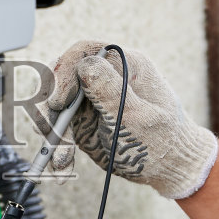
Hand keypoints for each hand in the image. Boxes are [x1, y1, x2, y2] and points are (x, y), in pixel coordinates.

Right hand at [46, 40, 218, 199]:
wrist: (168, 167)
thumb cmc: (162, 141)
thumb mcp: (137, 118)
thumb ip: (111, 91)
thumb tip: (86, 65)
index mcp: (125, 65)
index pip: (85, 51)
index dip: (65, 70)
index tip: (60, 100)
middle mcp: (105, 77)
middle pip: (63, 75)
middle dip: (52, 103)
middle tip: (50, 128)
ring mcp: (91, 98)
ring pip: (56, 103)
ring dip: (51, 130)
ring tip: (59, 157)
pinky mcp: (82, 119)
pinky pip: (59, 127)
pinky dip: (57, 145)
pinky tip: (61, 164)